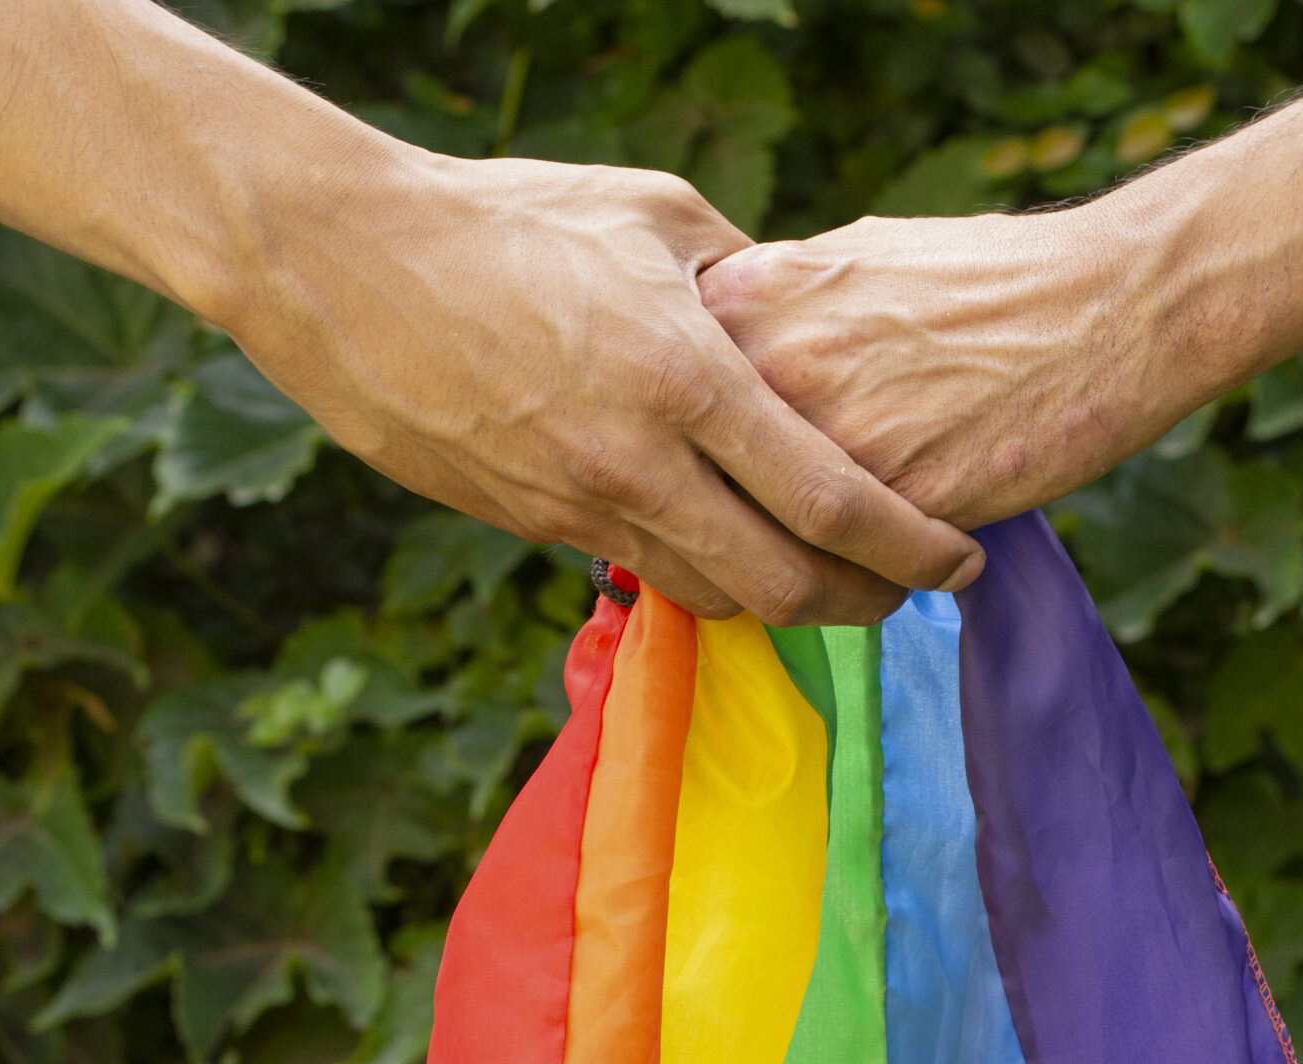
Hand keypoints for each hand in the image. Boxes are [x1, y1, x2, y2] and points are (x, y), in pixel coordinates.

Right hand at [224, 152, 986, 624]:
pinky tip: (731, 553)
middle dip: (864, 607)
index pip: (834, 501)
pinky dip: (703, 577)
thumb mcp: (652, 217)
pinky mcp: (534, 527)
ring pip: (715, 599)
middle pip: (785, 588)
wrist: (342, 265)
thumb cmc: (507, 216)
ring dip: (782, 603)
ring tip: (827, 579)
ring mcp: (581, 507)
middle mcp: (641, 462)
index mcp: (688, 376)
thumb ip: (748, 283)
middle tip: (906, 598)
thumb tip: (808, 329)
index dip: (913, 550)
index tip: (960, 565)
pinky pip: (644, 574)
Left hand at [703, 0, 1302, 534]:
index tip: (700, 485)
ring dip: (772, 577)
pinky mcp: (884, 505)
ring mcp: (821, 438)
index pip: (663, 404)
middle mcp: (766, 365)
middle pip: (692, 486)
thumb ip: (777, 311)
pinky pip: (830, 575)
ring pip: (755, 543)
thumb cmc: (989, 283)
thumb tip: (722, 353)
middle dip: (708, 529)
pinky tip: (871, 586)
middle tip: (732, 551)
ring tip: (806, 581)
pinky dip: (841, 593)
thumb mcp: (856, 259)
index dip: (681, 458)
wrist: (1109, 311)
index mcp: (749, 298)